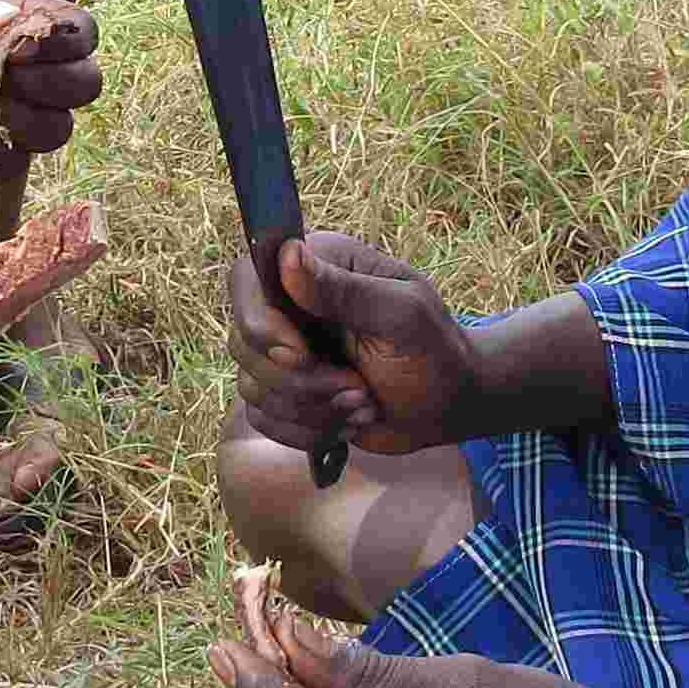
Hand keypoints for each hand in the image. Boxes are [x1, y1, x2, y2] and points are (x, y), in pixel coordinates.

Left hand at [0, 0, 98, 184]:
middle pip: (82, 86)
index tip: (25, 38)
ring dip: (6, 111)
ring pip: (52, 130)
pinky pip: (4, 163)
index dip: (68, 39)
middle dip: (44, 79)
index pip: (78, 33)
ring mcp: (0, 121)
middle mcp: (18, 76)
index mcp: (13, 29)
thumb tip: (6, 16)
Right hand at [231, 233, 474, 457]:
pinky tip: (346, 422)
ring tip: (362, 403)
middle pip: (243, 341)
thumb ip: (345, 288)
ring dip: (310, 409)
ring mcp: (283, 350)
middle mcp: (290, 303)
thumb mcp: (402, 314)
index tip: (301, 356)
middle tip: (358, 389)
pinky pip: (261, 417)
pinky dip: (305, 431)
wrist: (446, 406)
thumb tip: (288, 256)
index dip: (260, 323)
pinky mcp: (283, 392)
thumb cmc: (434, 351)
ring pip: (251, 385)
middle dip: (300, 382)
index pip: (247, 279)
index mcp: (318, 266)